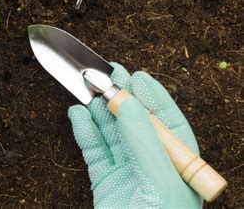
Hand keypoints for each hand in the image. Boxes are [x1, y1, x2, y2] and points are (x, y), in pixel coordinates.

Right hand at [68, 63, 202, 207]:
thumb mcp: (159, 182)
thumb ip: (144, 141)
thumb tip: (129, 102)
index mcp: (178, 166)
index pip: (167, 123)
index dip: (152, 97)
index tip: (136, 75)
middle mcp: (153, 166)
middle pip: (136, 123)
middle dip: (122, 98)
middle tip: (107, 74)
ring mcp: (127, 174)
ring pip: (111, 133)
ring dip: (99, 111)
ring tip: (88, 90)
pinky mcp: (104, 182)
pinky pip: (93, 150)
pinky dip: (84, 131)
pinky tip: (78, 115)